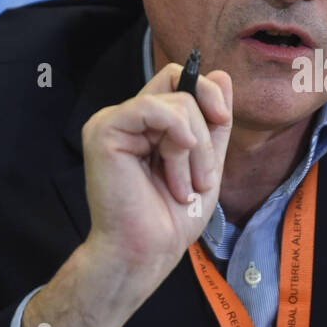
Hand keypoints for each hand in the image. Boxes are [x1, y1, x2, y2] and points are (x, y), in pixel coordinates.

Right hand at [81, 62, 233, 304]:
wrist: (148, 251)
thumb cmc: (172, 217)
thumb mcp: (207, 162)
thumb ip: (214, 121)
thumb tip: (223, 75)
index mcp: (148, 125)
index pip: (180, 81)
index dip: (208, 95)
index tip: (222, 121)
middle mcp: (128, 118)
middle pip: (181, 87)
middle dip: (205, 132)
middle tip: (202, 179)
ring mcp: (113, 121)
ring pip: (175, 104)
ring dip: (194, 151)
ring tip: (182, 187)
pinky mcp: (104, 130)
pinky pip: (150, 108)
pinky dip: (176, 133)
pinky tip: (176, 163)